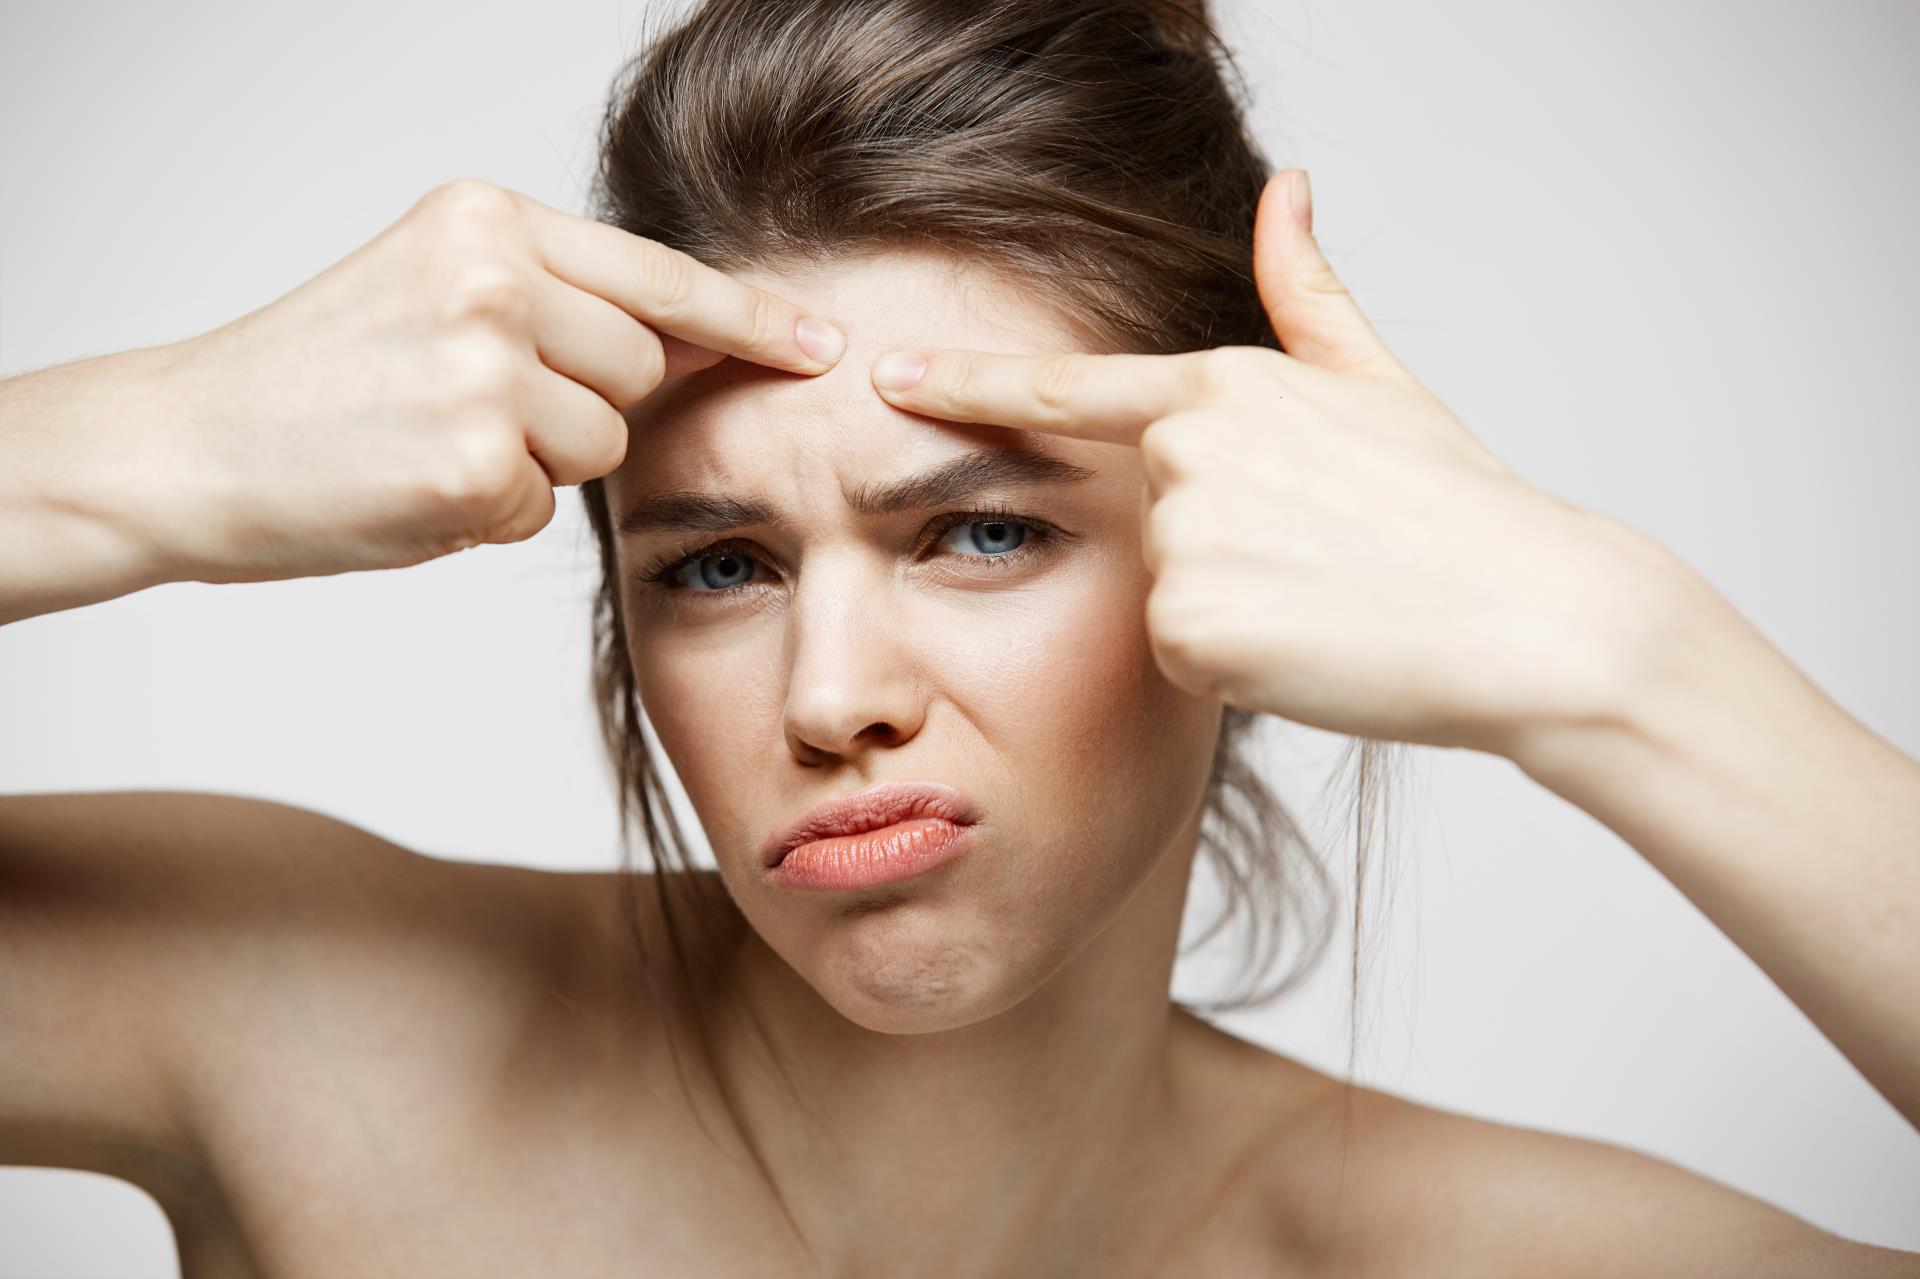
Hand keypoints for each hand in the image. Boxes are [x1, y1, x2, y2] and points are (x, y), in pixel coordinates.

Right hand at [146, 179, 846, 584]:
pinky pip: (541, 508)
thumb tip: (688, 342)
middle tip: (463, 407)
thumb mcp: (433, 290)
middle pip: (638, 371)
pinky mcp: (470, 463)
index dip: (749, 317)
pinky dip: (486, 514)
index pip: (656, 274)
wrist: (187, 446)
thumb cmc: (316, 381)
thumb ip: (554, 301)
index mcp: (484, 221)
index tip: (822, 343)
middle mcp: (492, 279)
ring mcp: (483, 369)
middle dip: (582, 407)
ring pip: (600, 446)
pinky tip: (408, 486)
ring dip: (535, 464)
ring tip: (427, 440)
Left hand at [869, 170, 1673, 754]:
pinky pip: (1181, 662)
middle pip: (1148, 526)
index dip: (969, 386)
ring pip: (1163, 601)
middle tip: (1320, 562)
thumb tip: (1286, 191)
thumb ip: (1308, 294)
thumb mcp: (1380, 385)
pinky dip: (1237, 670)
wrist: (1530, 615)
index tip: (886, 376)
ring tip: (1325, 602)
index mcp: (1224, 386)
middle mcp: (1187, 450)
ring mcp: (1184, 536)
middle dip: (1218, 556)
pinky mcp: (1187, 624)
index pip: (1068, 390)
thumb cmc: (1460, 510)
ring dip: (1231, 614)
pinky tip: (1312, 647)